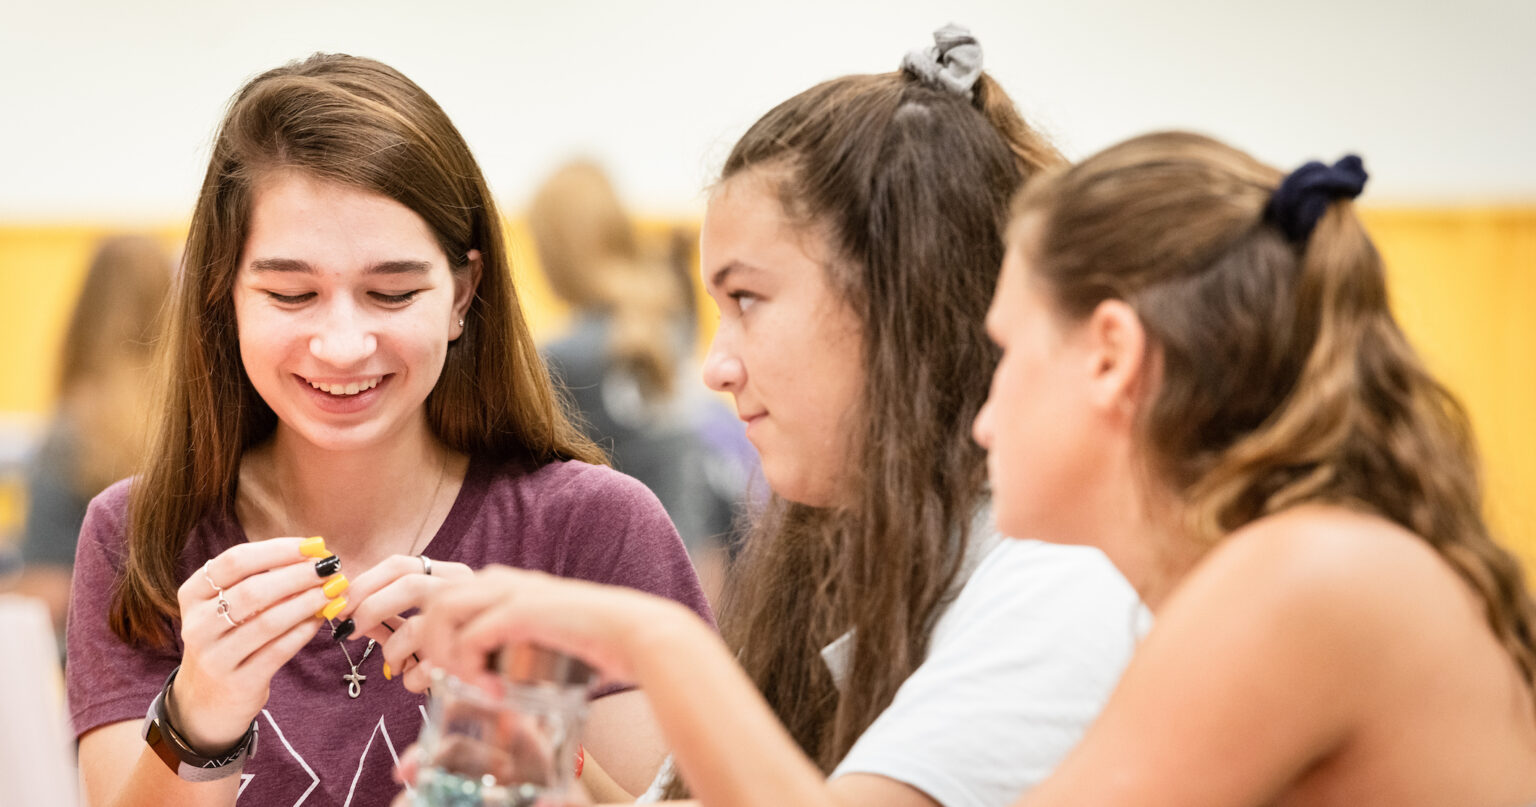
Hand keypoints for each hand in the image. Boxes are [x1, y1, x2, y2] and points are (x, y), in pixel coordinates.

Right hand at [172, 537, 331, 751]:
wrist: (206, 701)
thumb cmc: (228, 638)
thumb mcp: (228, 605)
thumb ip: (260, 579)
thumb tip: (314, 554)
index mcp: (192, 594)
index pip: (235, 561)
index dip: (278, 550)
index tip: (314, 545)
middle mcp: (197, 625)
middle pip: (253, 590)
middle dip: (299, 575)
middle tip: (332, 566)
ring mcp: (215, 657)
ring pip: (269, 621)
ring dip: (308, 601)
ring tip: (334, 589)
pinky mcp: (238, 683)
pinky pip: (279, 650)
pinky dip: (305, 630)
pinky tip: (323, 617)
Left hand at [334, 553, 472, 691]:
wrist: (506, 670)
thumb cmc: (459, 646)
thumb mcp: (423, 625)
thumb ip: (392, 615)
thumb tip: (350, 612)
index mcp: (453, 575)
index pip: (400, 564)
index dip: (364, 583)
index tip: (341, 604)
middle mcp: (466, 590)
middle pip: (408, 584)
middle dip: (370, 608)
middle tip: (348, 631)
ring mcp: (474, 619)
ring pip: (416, 626)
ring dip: (393, 650)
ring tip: (394, 667)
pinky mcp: (474, 656)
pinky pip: (427, 666)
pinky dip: (411, 678)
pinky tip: (416, 681)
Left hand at [410, 565, 667, 691]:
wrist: (633, 633)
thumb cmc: (590, 643)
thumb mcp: (532, 640)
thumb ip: (502, 649)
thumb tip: (479, 680)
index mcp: (498, 583)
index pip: (433, 587)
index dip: (408, 618)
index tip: (400, 655)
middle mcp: (499, 580)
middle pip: (426, 594)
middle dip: (408, 634)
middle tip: (409, 674)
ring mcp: (511, 591)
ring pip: (441, 612)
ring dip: (438, 654)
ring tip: (451, 684)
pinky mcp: (523, 611)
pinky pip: (472, 638)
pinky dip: (472, 670)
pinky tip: (493, 691)